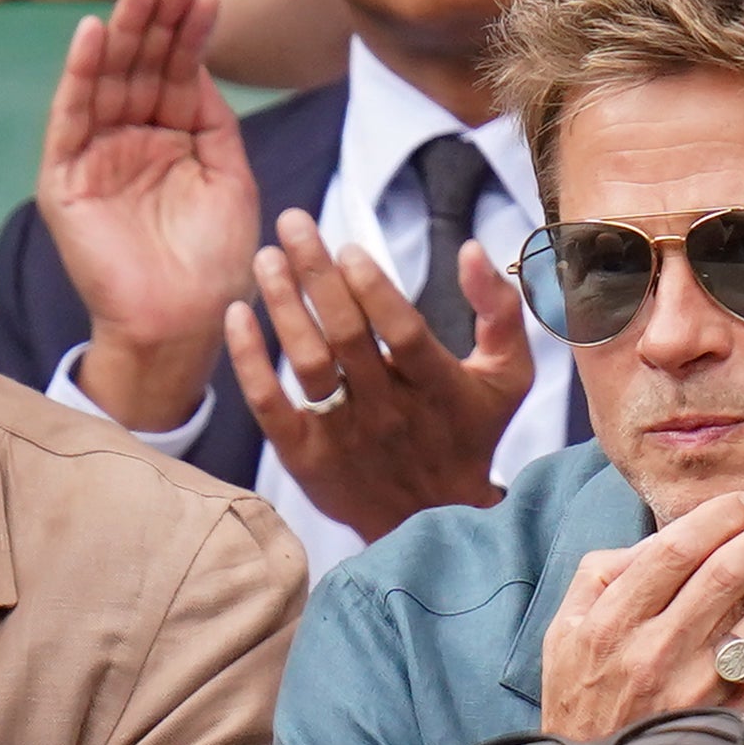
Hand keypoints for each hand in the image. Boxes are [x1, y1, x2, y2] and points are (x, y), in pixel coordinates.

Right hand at [39, 0, 260, 430]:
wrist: (184, 322)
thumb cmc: (214, 260)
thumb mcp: (229, 176)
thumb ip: (212, 120)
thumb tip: (198, 63)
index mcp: (170, 138)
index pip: (177, 71)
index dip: (190, 32)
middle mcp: (130, 140)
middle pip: (141, 66)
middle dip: (157, 20)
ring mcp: (96, 157)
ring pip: (108, 80)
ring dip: (124, 32)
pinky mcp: (65, 180)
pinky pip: (71, 118)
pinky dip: (81, 76)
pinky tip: (95, 35)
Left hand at [226, 210, 534, 541]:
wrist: (434, 522)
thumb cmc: (469, 433)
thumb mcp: (507, 377)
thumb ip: (500, 310)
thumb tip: (470, 248)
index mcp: (438, 387)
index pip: (402, 331)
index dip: (374, 290)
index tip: (349, 247)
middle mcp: (389, 410)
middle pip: (346, 336)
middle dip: (317, 273)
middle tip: (293, 222)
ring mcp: (345, 435)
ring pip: (308, 363)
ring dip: (283, 306)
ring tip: (265, 258)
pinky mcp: (306, 457)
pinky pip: (270, 405)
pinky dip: (249, 361)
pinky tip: (236, 315)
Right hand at [540, 493, 743, 738]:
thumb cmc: (580, 696)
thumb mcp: (564, 630)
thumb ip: (600, 577)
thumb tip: (653, 542)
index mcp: (612, 622)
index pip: (674, 550)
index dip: (717, 518)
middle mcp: (653, 652)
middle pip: (724, 577)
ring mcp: (693, 691)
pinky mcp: (722, 724)